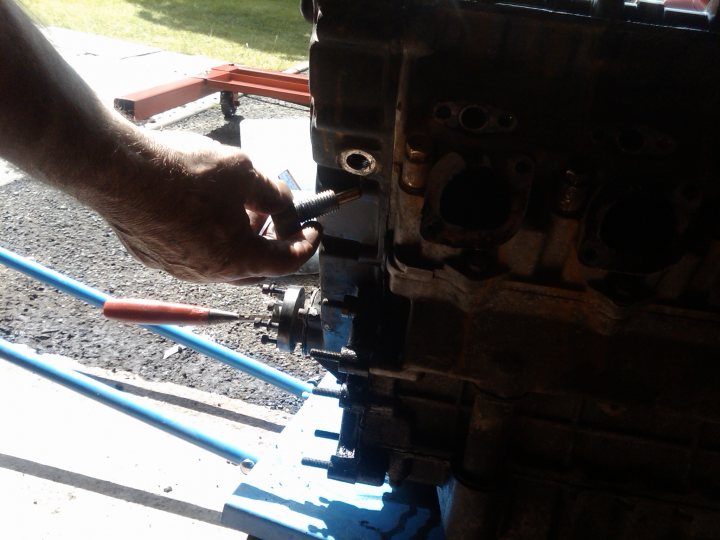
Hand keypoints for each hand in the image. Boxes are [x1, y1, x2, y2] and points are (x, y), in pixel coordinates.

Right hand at [100, 131, 320, 283]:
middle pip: (255, 266)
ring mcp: (179, 269)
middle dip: (272, 242)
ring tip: (239, 207)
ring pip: (221, 261)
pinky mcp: (155, 258)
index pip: (287, 261)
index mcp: (237, 259)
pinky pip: (192, 253)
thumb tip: (284, 204)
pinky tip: (202, 209)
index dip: (306, 243)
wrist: (116, 170)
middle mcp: (209, 274)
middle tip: (278, 217)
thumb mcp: (243, 172)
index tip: (313, 228)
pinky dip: (208, 237)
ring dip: (239, 240)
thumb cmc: (180, 172)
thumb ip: (273, 194)